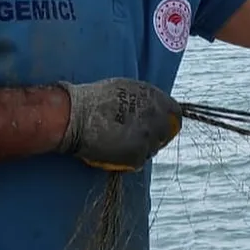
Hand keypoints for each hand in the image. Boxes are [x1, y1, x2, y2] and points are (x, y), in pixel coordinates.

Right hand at [57, 78, 181, 170]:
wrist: (74, 116)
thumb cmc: (93, 99)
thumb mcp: (124, 89)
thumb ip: (144, 99)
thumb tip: (153, 107)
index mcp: (155, 99)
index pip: (175, 113)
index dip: (168, 120)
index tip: (161, 125)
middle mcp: (156, 118)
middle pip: (165, 133)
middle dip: (155, 136)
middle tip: (138, 137)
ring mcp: (148, 138)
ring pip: (152, 148)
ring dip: (142, 148)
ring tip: (120, 143)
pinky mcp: (137, 156)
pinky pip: (139, 160)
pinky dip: (130, 159)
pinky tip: (115, 152)